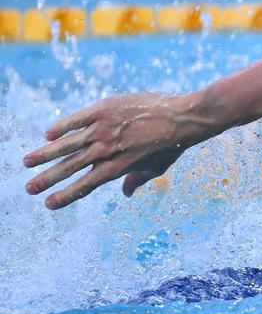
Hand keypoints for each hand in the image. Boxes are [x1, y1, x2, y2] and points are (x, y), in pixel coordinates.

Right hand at [23, 92, 210, 208]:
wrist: (183, 117)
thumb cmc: (172, 145)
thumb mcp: (157, 168)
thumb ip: (137, 180)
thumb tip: (126, 193)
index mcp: (118, 168)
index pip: (85, 185)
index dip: (66, 195)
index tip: (49, 204)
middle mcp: (107, 151)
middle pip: (70, 168)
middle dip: (47, 179)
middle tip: (28, 189)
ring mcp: (104, 129)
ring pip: (67, 144)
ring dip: (45, 154)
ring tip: (27, 163)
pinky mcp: (105, 110)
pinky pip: (77, 119)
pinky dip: (62, 126)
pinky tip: (48, 134)